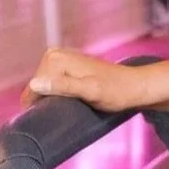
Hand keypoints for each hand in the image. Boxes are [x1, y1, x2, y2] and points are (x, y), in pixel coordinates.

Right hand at [21, 48, 145, 111]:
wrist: (136, 86)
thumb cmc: (116, 92)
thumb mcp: (90, 91)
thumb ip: (63, 86)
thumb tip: (35, 84)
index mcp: (54, 59)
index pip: (32, 90)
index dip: (43, 107)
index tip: (63, 114)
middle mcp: (53, 54)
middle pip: (37, 88)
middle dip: (49, 101)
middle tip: (71, 108)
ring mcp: (59, 58)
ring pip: (44, 87)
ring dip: (55, 98)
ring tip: (74, 104)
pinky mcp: (65, 66)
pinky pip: (52, 84)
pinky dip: (59, 94)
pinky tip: (72, 100)